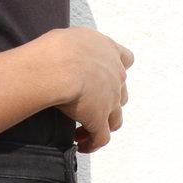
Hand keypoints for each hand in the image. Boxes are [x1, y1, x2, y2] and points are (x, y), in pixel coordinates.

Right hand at [41, 27, 133, 153]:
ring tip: (82, 130)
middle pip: (120, 92)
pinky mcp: (99, 120)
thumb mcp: (71, 36)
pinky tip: (81, 146)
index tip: (102, 72)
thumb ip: (78, 45)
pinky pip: (101, 138)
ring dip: (102, 124)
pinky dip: (92, 143)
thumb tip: (69, 51)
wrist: (57, 66)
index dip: (116, 67)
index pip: (126, 59)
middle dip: (105, 100)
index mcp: (109, 51)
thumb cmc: (57, 46)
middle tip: (84, 104)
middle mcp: (115, 76)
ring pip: (115, 119)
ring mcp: (111, 100)